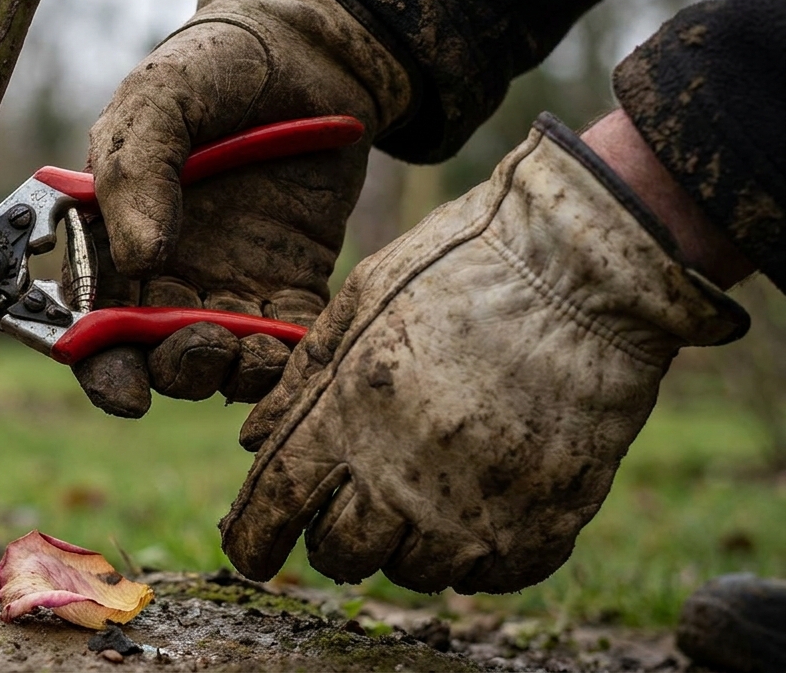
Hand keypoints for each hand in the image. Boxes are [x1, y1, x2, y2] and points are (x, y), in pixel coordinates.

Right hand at [73, 0, 412, 417]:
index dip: (101, 366)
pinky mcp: (291, 281)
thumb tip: (141, 258)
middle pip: (154, 357)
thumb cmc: (213, 65)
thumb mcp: (158, 98)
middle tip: (203, 344)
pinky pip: (286, 339)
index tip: (126, 389)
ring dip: (230, 372)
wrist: (309, 49)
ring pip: (220, 360)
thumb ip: (136, 172)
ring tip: (251, 349)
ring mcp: (229, 282)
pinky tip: (293, 344)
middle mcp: (164, 273)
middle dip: (174, 372)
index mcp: (112, 237)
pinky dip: (287, 357)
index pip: (91, 322)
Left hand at [221, 114, 747, 592]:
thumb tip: (253, 440)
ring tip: (426, 486)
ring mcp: (481, 507)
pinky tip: (481, 499)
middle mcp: (407, 474)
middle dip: (332, 536)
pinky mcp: (548, 523)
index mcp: (350, 413)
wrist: (587, 265)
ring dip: (406, 542)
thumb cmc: (463, 264)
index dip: (254, 539)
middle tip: (353, 500)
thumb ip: (301, 379)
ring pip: (414, 572)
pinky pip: (490, 574)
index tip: (251, 554)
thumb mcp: (362, 300)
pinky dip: (475, 549)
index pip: (278, 505)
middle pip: (341, 554)